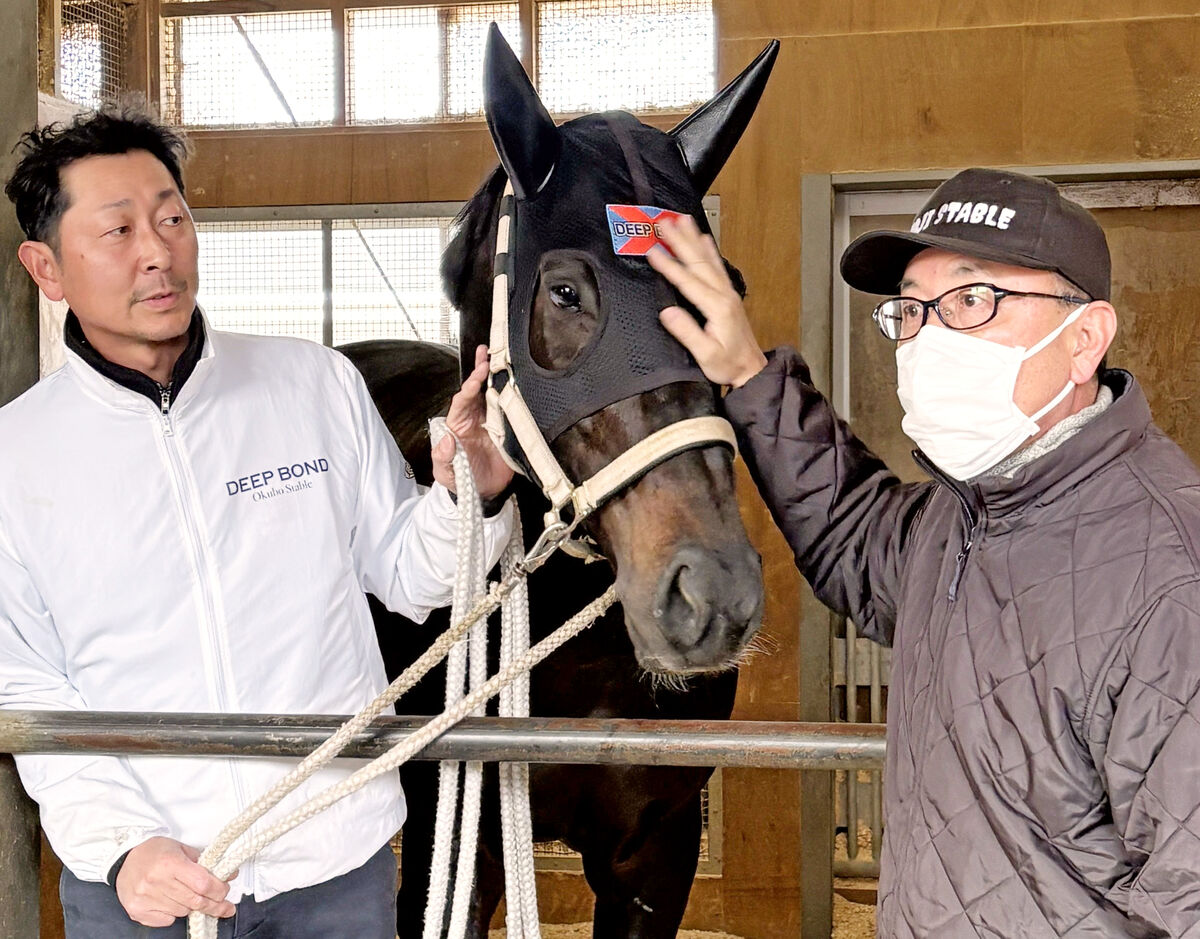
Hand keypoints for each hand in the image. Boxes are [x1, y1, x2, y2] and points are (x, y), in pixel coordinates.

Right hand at [115, 837, 235, 926]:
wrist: (125, 859)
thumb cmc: (155, 852)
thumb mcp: (182, 849)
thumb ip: (205, 863)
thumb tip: (229, 875)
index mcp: (170, 863)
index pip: (203, 884)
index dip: (219, 890)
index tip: (225, 891)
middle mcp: (156, 881)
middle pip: (195, 901)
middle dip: (213, 904)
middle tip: (222, 904)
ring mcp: (145, 898)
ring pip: (182, 912)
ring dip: (191, 906)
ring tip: (186, 894)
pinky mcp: (137, 911)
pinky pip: (166, 920)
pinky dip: (173, 914)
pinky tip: (171, 901)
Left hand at [432, 344, 514, 500]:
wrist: (487, 494)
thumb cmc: (462, 481)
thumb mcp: (446, 473)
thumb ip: (443, 457)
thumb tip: (447, 439)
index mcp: (458, 425)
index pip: (461, 402)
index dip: (468, 389)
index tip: (476, 379)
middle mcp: (475, 419)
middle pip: (477, 391)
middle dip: (480, 372)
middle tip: (486, 354)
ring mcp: (493, 422)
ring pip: (494, 395)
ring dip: (496, 376)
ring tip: (499, 356)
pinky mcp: (508, 429)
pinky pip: (512, 409)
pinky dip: (515, 395)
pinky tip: (520, 380)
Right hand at [648, 214, 767, 387]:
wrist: (751, 370)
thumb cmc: (728, 364)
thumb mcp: (706, 354)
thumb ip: (687, 332)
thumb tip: (667, 312)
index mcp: (716, 307)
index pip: (687, 281)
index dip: (669, 265)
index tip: (653, 250)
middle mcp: (723, 295)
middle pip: (698, 262)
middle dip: (680, 240)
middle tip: (665, 221)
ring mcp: (728, 293)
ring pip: (708, 259)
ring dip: (694, 238)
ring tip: (683, 219)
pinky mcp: (729, 295)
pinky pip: (717, 266)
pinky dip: (710, 250)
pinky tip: (705, 239)